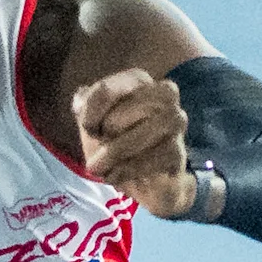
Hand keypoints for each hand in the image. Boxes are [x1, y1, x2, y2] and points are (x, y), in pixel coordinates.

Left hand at [72, 69, 196, 217]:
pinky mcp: (179, 153)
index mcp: (140, 81)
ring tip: (98, 167)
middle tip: (95, 142)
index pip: (115, 86)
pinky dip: (131, 168)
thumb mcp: (92, 121)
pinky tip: (115, 175)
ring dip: (118, 150)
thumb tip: (81, 103)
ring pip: (153, 127)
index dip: (95, 107)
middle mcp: (165, 96)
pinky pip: (158, 156)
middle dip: (110, 126)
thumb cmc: (115, 142)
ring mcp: (176, 123)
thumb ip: (84, 105)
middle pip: (138, 102)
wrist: (141, 180)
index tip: (87, 127)